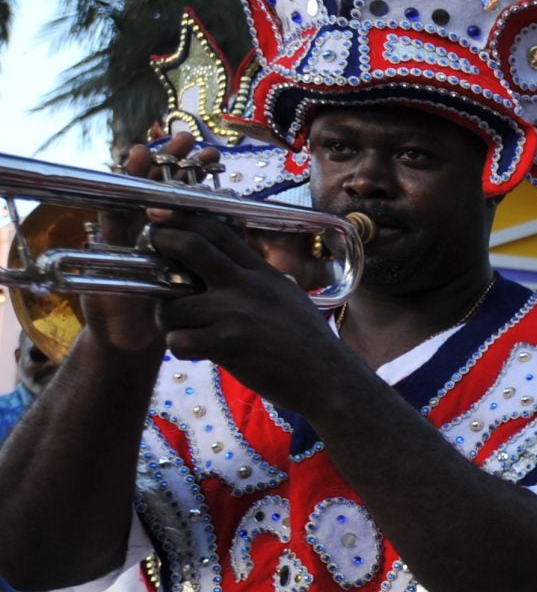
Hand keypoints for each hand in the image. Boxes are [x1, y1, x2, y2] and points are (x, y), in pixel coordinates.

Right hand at [74, 138, 217, 357]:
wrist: (140, 340)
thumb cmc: (174, 310)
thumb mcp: (202, 282)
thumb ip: (218, 256)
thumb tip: (246, 232)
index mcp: (177, 234)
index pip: (188, 194)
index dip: (196, 174)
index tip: (211, 152)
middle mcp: (150, 229)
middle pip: (158, 187)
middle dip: (168, 163)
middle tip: (182, 139)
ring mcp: (126, 237)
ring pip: (131, 197)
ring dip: (136, 174)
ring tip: (144, 150)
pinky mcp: (106, 253)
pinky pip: (108, 226)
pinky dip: (112, 206)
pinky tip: (117, 187)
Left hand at [147, 212, 356, 412]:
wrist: (328, 378)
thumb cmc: (306, 342)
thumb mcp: (285, 295)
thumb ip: (255, 277)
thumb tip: (225, 264)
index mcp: (261, 272)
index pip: (218, 231)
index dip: (184, 219)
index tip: (161, 213)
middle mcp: (247, 286)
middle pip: (192, 248)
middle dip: (163, 243)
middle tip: (153, 251)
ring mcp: (237, 313)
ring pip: (173, 306)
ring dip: (169, 320)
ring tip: (186, 330)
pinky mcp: (229, 343)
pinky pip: (179, 341)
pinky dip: (181, 348)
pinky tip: (198, 353)